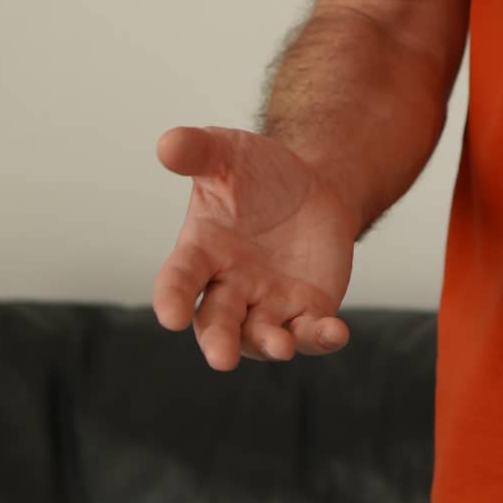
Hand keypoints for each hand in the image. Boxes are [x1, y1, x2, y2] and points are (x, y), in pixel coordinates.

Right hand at [153, 126, 357, 370]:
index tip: (169, 316)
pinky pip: (311, 332)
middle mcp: (230, 286)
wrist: (312, 185)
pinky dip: (320, 337)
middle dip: (218, 341)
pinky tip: (335, 332)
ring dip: (269, 344)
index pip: (179, 280)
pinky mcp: (307, 309)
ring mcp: (268, 302)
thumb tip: (167, 143)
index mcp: (201, 252)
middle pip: (217, 323)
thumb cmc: (256, 172)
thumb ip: (197, 151)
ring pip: (262, 336)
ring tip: (281, 347)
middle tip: (222, 358)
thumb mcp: (227, 153)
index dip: (172, 298)